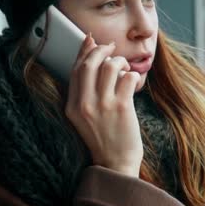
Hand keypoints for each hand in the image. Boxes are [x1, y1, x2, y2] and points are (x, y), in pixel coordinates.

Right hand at [65, 34, 142, 176]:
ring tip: (124, 69)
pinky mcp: (121, 108)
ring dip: (119, 62)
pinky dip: (132, 75)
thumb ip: (85, 93)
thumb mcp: (84, 117)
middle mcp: (84, 105)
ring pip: (109, 67)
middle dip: (101, 50)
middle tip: (111, 48)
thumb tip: (91, 60)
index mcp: (72, 106)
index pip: (74, 70)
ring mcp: (103, 106)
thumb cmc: (104, 139)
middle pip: (89, 64)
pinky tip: (132, 82)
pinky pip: (127, 78)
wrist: (115, 165)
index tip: (91, 40)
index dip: (83, 51)